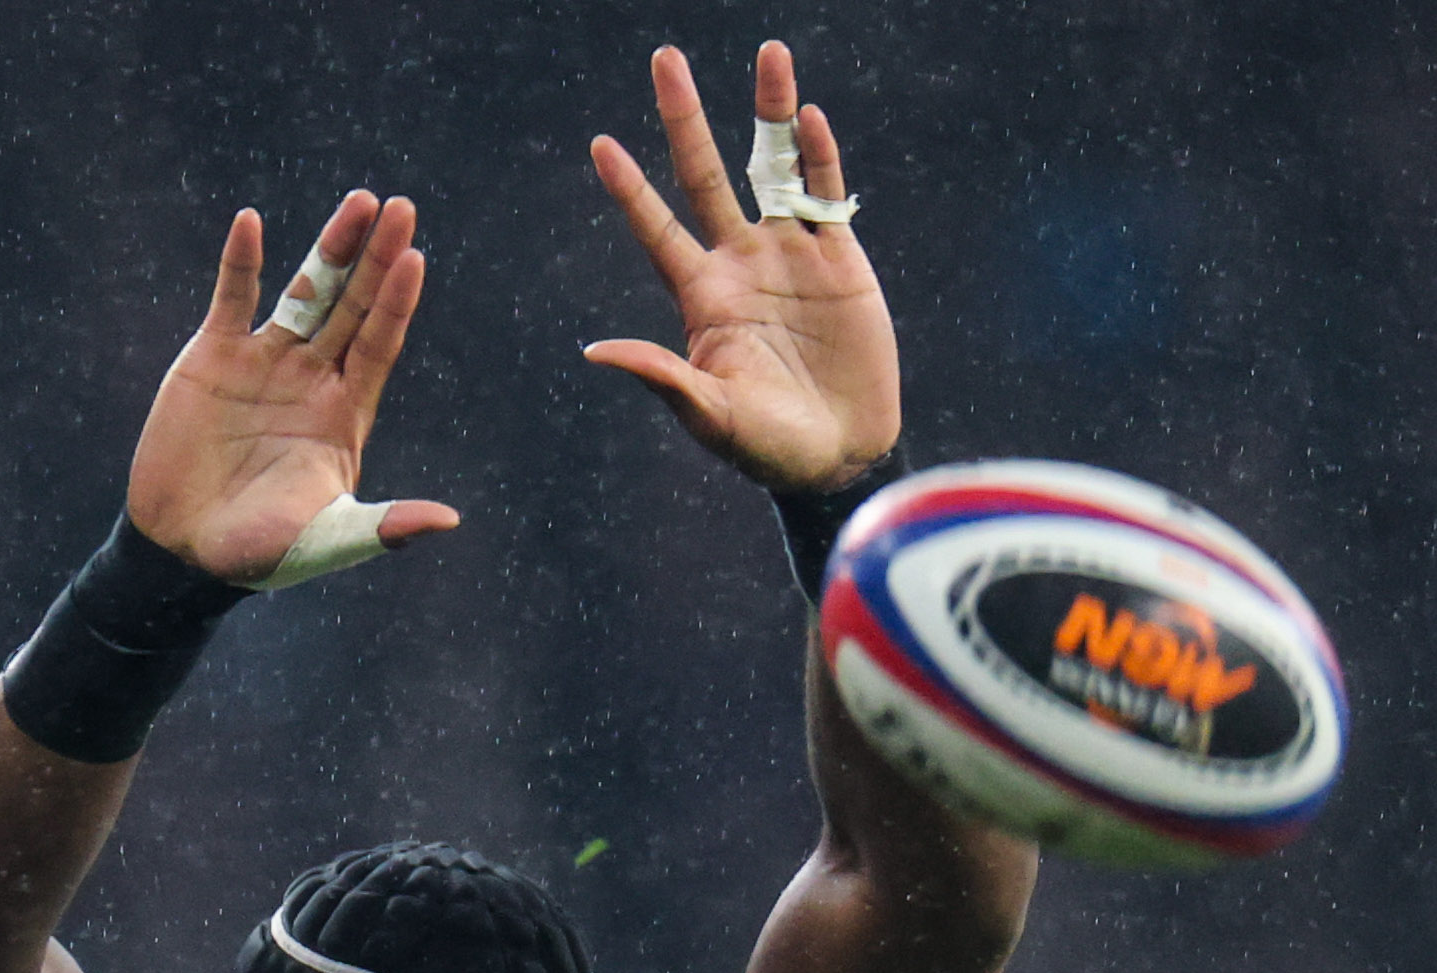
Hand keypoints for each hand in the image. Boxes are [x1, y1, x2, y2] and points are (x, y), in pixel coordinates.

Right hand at [128, 190, 462, 585]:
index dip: (395, 304)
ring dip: (330, 248)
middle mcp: (312, 379)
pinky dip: (241, 262)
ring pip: (307, 292)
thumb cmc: (260, 552)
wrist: (181, 550)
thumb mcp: (328, 540)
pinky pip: (233, 298)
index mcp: (344, 414)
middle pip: (353, 306)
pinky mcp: (215, 356)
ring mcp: (265, 362)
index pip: (379, 345)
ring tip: (359, 203)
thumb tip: (448, 522)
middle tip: (401, 208)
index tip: (414, 260)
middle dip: (376, 259)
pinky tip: (250, 222)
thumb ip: (382, 527)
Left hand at [583, 42, 902, 488]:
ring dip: (771, 112)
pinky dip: (821, 154)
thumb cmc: (768, 448)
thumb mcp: (711, 415)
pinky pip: (827, 192)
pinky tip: (811, 117)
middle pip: (705, 175)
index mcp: (702, 297)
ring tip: (769, 53)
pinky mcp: (840, 259)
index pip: (657, 230)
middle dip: (685, 119)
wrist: (841, 456)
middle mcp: (740, 263)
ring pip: (774, 166)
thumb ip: (662, 377)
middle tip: (665, 59)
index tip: (600, 145)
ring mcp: (790, 255)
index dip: (631, 190)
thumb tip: (596, 352)